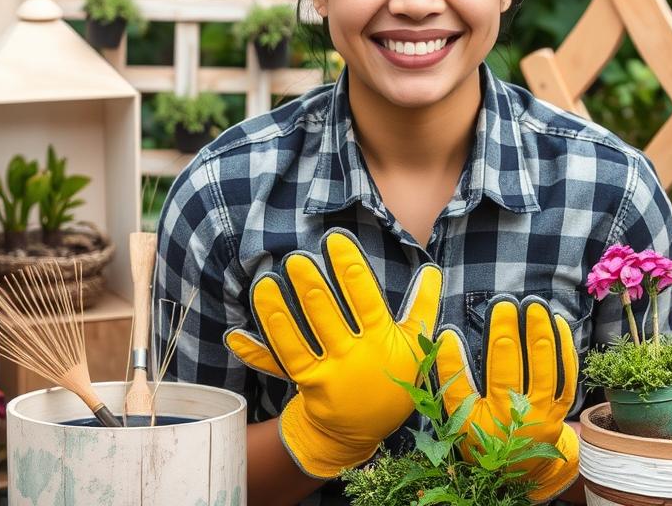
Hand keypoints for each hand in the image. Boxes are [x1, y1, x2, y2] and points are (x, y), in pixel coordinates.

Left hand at [225, 228, 442, 477]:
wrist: (366, 431)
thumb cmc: (392, 379)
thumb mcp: (414, 347)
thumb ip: (423, 307)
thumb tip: (432, 271)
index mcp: (383, 339)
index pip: (365, 297)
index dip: (349, 267)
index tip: (335, 241)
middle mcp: (355, 355)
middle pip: (328, 314)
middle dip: (310, 284)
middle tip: (296, 259)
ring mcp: (330, 372)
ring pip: (300, 336)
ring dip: (281, 309)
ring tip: (267, 282)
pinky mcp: (308, 386)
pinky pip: (282, 362)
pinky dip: (259, 348)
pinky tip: (238, 332)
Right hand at [436, 296, 579, 502]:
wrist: (517, 470)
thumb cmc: (482, 437)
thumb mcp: (459, 414)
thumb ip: (451, 375)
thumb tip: (446, 335)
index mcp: (487, 418)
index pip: (478, 378)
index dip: (473, 349)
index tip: (466, 323)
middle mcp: (517, 418)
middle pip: (515, 369)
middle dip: (510, 332)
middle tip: (506, 302)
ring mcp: (544, 413)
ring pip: (546, 370)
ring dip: (541, 335)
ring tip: (534, 305)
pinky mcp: (561, 409)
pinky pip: (567, 377)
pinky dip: (565, 350)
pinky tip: (558, 324)